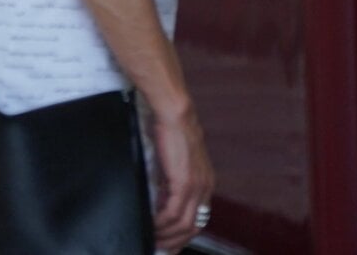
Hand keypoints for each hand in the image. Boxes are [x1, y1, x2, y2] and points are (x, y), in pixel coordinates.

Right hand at [148, 103, 214, 250]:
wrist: (175, 115)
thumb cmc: (171, 132)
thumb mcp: (174, 162)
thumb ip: (171, 181)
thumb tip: (159, 198)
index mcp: (205, 184)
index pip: (198, 219)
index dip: (184, 235)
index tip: (170, 242)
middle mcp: (205, 188)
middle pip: (193, 227)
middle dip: (175, 241)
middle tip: (159, 247)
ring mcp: (196, 187)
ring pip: (183, 224)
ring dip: (166, 235)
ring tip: (151, 239)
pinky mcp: (184, 183)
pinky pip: (173, 213)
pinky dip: (161, 223)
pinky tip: (151, 224)